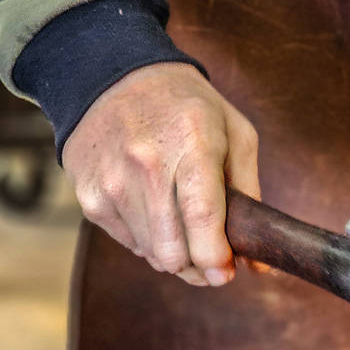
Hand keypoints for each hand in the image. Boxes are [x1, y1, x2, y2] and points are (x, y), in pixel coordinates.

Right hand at [62, 62, 259, 285]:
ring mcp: (112, 181)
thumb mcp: (235, 134)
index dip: (215, 257)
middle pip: (174, 249)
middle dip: (198, 267)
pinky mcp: (90, 195)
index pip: (201, 216)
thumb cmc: (188, 108)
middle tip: (211, 259)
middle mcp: (146, 163)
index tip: (225, 273)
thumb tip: (258, 264)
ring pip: (152, 253)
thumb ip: (251, 196)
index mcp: (192, 144)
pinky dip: (148, 240)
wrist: (113, 76)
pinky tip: (155, 211)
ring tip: (185, 230)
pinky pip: (129, 243)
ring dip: (174, 255)